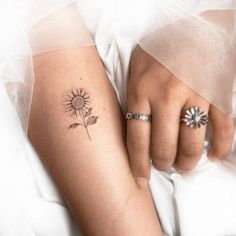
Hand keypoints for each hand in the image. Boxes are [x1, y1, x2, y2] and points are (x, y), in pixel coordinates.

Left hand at [127, 46, 233, 177]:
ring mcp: (194, 95)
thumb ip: (132, 98)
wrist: (193, 28)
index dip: (138, 164)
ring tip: (184, 166)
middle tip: (163, 166)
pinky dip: (220, 147)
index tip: (140, 178)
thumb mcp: (135, 69)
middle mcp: (166, 95)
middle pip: (163, 146)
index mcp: (141, 90)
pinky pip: (222, 128)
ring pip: (191, 143)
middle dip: (163, 164)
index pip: (136, 138)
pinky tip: (213, 155)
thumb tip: (129, 129)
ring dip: (187, 161)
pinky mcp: (217, 93)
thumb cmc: (159, 51)